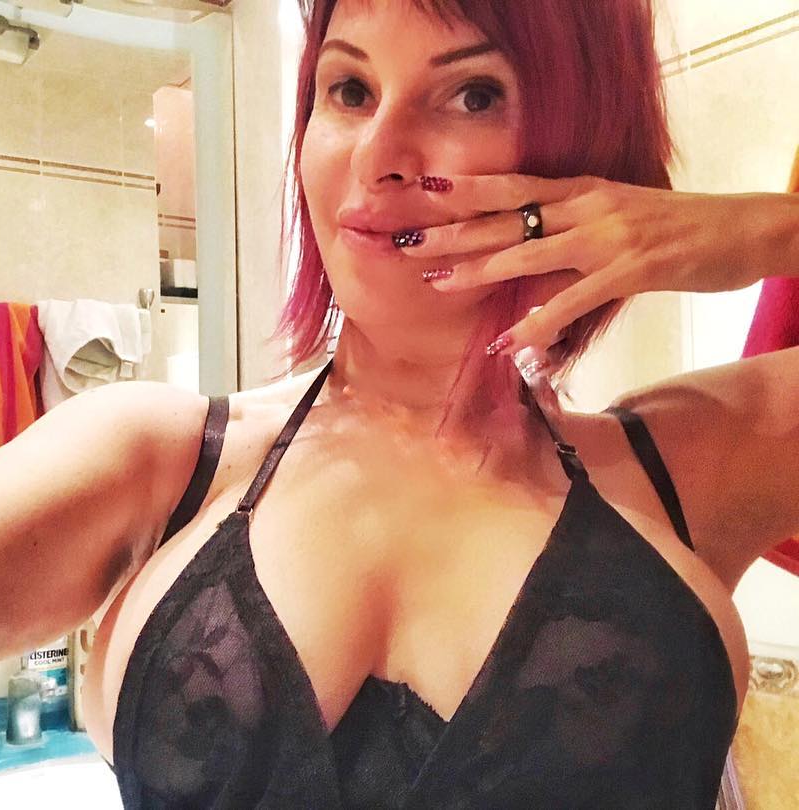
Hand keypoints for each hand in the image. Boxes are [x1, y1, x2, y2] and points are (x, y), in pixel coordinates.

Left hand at [400, 173, 778, 355]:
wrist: (745, 228)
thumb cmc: (678, 227)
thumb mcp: (618, 214)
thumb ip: (573, 231)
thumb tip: (530, 257)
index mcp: (581, 190)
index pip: (511, 187)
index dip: (466, 190)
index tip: (422, 193)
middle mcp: (586, 205)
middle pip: (505, 216)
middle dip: (452, 230)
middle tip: (406, 241)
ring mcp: (607, 236)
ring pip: (528, 250)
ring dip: (479, 269)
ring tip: (438, 284)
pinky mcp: (630, 269)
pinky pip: (572, 299)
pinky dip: (538, 322)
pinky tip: (510, 342)